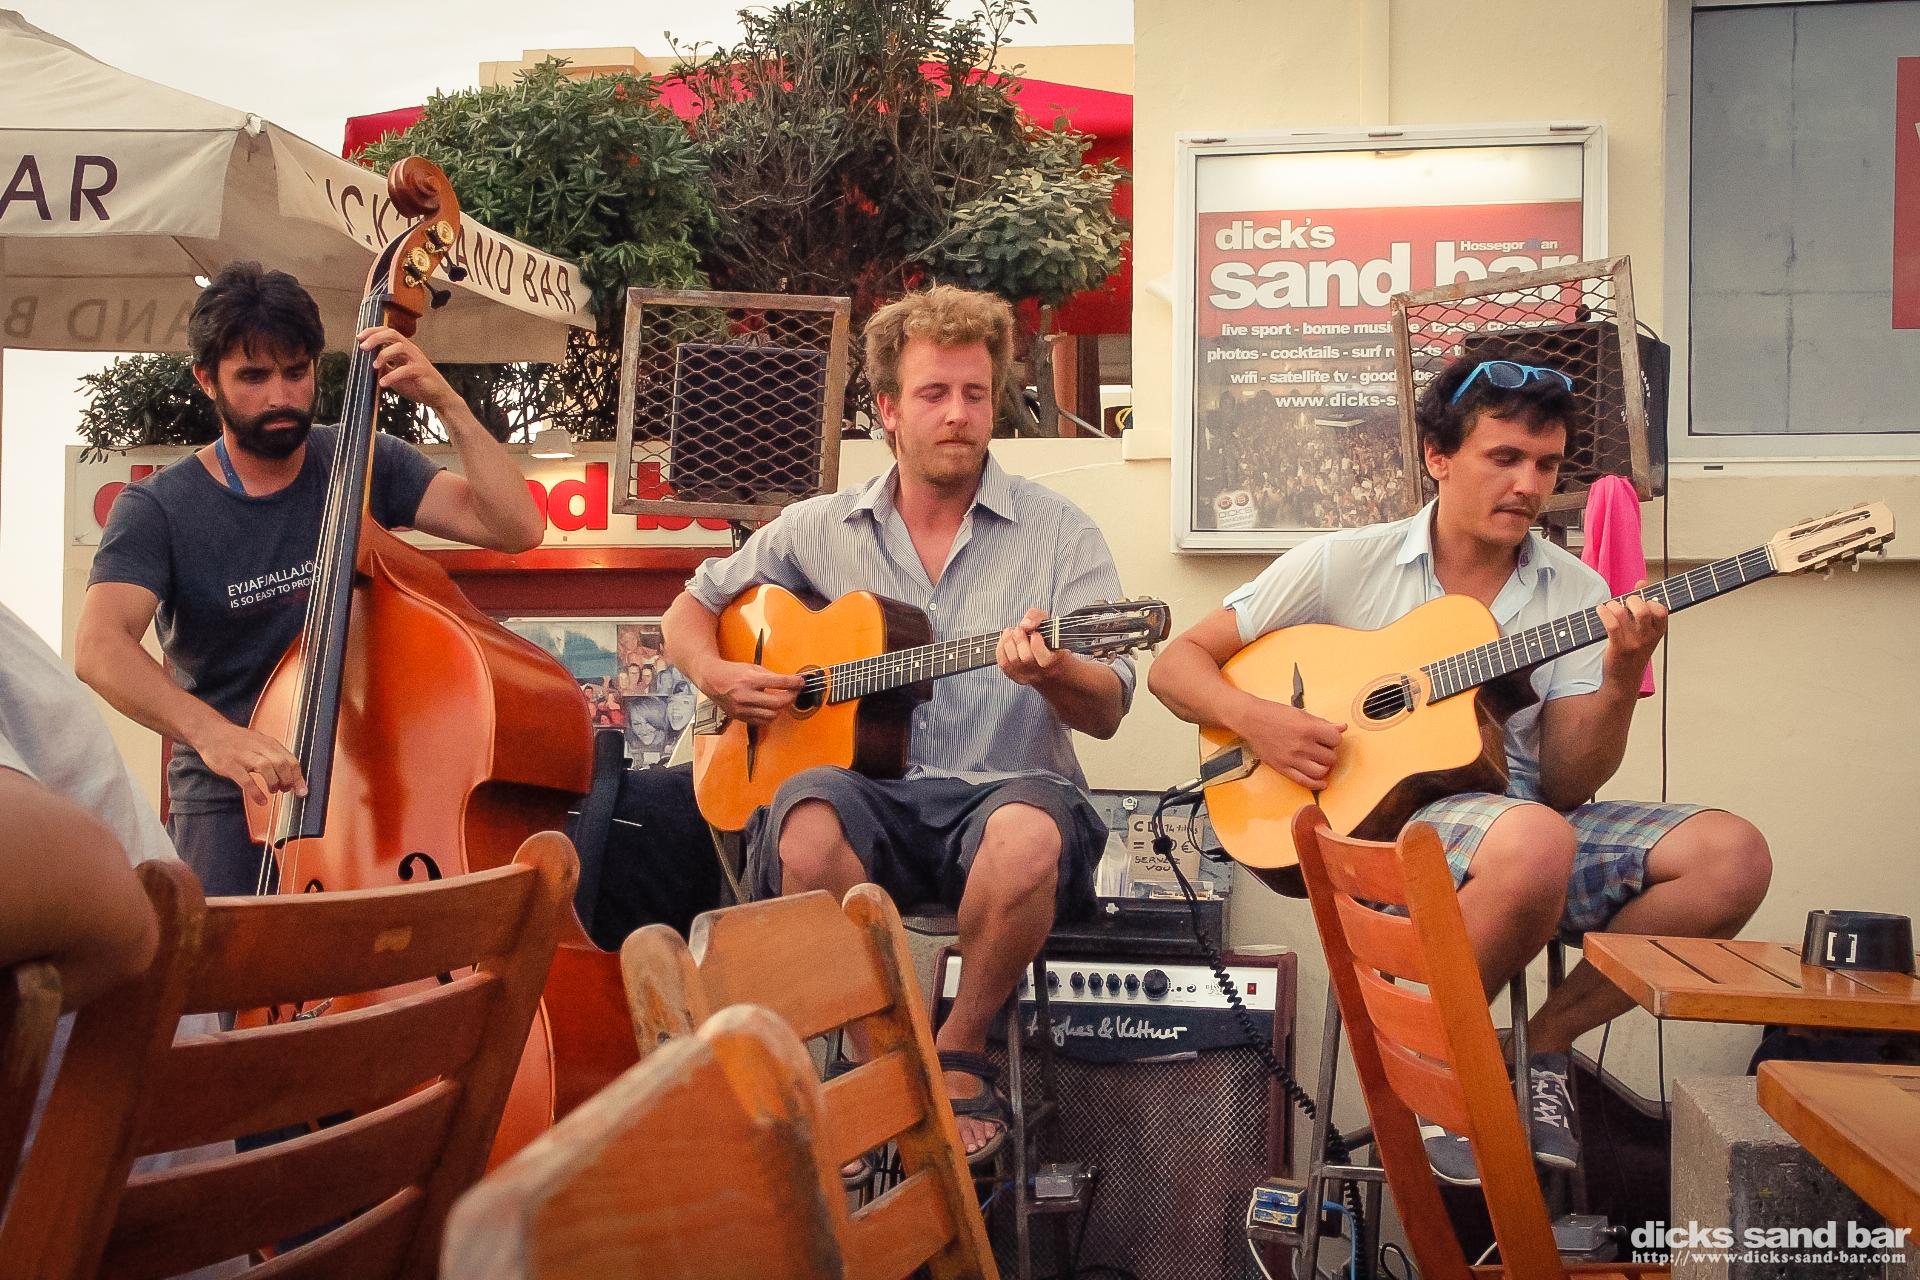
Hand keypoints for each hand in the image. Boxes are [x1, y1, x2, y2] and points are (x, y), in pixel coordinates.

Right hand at [194, 721, 306, 806]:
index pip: (290, 760)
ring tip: (273, 791)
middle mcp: (258, 748)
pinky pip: (246, 781)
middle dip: (287, 780)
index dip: (298, 777)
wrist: (211, 732)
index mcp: (268, 743)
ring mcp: (244, 756)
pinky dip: (256, 792)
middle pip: (281, 764)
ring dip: (274, 783)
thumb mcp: (260, 743)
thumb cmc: (237, 741)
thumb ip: (275, 756)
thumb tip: (292, 774)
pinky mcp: (230, 765)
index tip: (302, 791)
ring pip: (266, 768)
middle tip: (285, 789)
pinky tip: (261, 800)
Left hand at [357, 326, 456, 413]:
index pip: (387, 332)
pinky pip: (405, 370)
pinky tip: (383, 383)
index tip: (359, 337)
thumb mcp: (395, 374)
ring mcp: (417, 360)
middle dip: (375, 338)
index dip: (372, 331)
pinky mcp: (421, 371)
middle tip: (363, 347)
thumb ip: (384, 367)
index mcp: (404, 349)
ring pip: (400, 347)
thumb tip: (365, 365)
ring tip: (374, 367)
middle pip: (392, 334)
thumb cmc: (417, 384)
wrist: (438, 396)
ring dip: (384, 355)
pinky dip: (392, 376)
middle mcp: (410, 350)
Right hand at [698, 659, 804, 725]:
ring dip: (781, 708)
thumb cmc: (732, 672)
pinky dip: (770, 716)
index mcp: (750, 679)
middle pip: (778, 703)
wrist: (712, 679)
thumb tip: (790, 682)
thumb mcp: (752, 668)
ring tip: (782, 700)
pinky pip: (761, 721)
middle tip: (793, 692)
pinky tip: (770, 708)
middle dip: (790, 697)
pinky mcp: (740, 717)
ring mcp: (742, 708)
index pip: (779, 682)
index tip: (801, 682)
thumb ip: (771, 676)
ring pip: (772, 715)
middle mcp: (745, 695)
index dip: (794, 683)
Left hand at [997, 608, 1068, 686]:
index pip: (1045, 659)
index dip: (1037, 644)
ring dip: (1008, 642)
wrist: (1055, 670)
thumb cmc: (1052, 643)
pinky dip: (1001, 649)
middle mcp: (1042, 671)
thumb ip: (1038, 617)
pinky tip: (1005, 640)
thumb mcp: (1051, 624)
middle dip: (1020, 639)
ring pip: (1013, 661)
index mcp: (1056, 660)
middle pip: (1026, 658)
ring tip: (1012, 632)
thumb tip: (1025, 624)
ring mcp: (1029, 676)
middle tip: (1020, 629)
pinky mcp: (1017, 677)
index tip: (1036, 633)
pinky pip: (1004, 665)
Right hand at [1230, 697, 1345, 790]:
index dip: (1334, 739)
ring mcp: (1292, 759)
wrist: (1251, 719)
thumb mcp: (1301, 714)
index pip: (1336, 740)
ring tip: (1319, 761)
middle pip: (1330, 758)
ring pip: (1321, 772)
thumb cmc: (1273, 714)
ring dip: (1324, 767)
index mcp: (1308, 729)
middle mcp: (1301, 745)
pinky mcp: (1282, 768)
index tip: (1329, 738)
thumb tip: (1341, 727)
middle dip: (1329, 753)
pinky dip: (1316, 784)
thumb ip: (1323, 723)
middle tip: (1322, 749)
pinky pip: (1304, 781)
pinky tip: (1321, 782)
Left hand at [1596, 579, 1667, 685]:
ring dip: (1614, 606)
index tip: (1640, 600)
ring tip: (1609, 608)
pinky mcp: (1618, 648)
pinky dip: (1604, 612)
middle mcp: (1648, 638)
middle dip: (1631, 600)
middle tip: (1624, 604)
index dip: (1650, 600)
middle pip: (1644, 609)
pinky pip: (1611, 624)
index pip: (1661, 610)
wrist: (1623, 681)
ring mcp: (1634, 643)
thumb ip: (1644, 606)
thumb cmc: (1633, 652)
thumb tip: (1642, 582)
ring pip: (1625, 614)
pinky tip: (1600, 610)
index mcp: (1658, 632)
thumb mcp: (1644, 631)